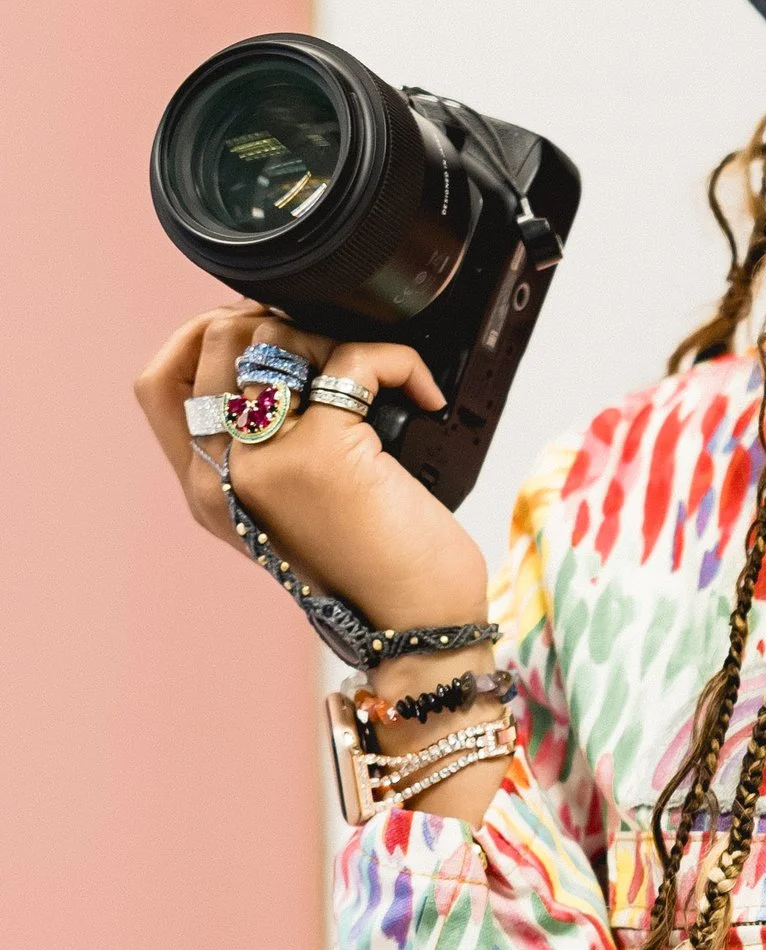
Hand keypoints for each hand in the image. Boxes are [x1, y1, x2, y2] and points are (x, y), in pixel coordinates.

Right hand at [135, 306, 490, 631]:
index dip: (200, 336)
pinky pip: (352, 363)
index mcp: (205, 490)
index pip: (158, 385)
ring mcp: (265, 463)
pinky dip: (397, 360)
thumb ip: (263, 450)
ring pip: (270, 341)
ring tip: (372, 375)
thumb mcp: (291, 510)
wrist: (416, 627)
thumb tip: (277, 359)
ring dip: (329, 335)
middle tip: (331, 348)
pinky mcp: (324, 455)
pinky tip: (421, 392)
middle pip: (213, 344)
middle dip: (275, 322)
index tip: (258, 331)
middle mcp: (221, 477)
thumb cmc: (371, 567)